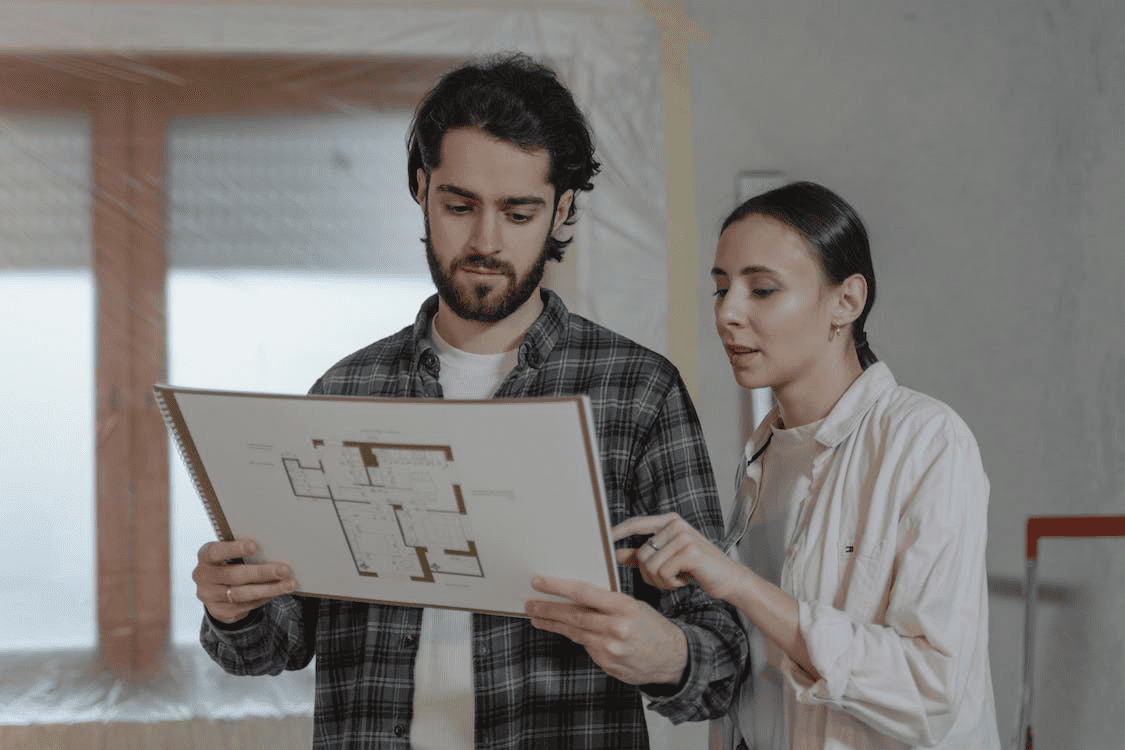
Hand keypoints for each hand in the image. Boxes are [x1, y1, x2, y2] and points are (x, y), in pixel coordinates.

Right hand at [193, 539, 297, 623]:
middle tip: (284, 570)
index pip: (216, 552)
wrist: (217, 589)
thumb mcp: (230, 554)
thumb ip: (244, 551)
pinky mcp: (219, 611)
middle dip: (262, 573)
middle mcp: (203, 576)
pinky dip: (264, 598)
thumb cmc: (230, 562)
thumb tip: (275, 546)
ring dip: (268, 589)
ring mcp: (209, 596)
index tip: (254, 546)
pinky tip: (277, 592)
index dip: (234, 549)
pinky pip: (245, 605)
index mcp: (205, 556)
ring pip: (242, 594)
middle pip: (235, 575)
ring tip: (289, 584)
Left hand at [524, 575, 686, 685]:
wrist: (672, 657)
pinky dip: (576, 637)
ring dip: (552, 623)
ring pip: (573, 632)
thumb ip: (606, 602)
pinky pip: (585, 646)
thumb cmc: (651, 626)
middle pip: (572, 615)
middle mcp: (616, 628)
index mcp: (624, 607)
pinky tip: (568, 631)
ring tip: (537, 617)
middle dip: (546, 608)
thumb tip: (574, 595)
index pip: (583, 592)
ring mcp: (610, 648)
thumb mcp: (633, 605)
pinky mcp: (607, 663)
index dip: (557, 586)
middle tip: (529, 603)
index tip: (538, 581)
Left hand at [613, 513, 743, 601]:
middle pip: (642, 554)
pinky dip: (671, 583)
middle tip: (669, 578)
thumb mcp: (667, 559)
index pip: (636, 523)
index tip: (602, 540)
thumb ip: (642, 555)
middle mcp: (675, 524)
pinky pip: (663, 572)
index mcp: (669, 521)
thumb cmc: (696, 569)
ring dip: (661, 580)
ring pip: (651, 566)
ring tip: (678, 577)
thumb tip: (616, 554)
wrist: (728, 579)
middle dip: (650, 574)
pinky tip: (685, 579)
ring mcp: (684, 535)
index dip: (617, 532)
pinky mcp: (690, 551)